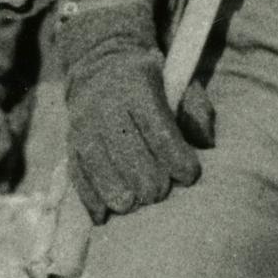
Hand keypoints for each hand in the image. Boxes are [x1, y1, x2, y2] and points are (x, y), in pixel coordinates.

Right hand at [55, 0, 206, 221]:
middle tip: (160, 191)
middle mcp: (107, 104)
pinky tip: (103, 215)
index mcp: (138, 87)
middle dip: (146, 177)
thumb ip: (196, 110)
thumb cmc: (152, 80)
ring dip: (116, 190)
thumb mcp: (179, 82)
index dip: (176, 158)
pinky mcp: (71, 141)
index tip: (189, 176)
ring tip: (133, 203)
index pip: (159, 130)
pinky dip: (88, 197)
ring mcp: (85, 124)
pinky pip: (77, 173)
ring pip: (98, 164)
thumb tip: (207, 143)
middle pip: (128, 151)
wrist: (102, 61)